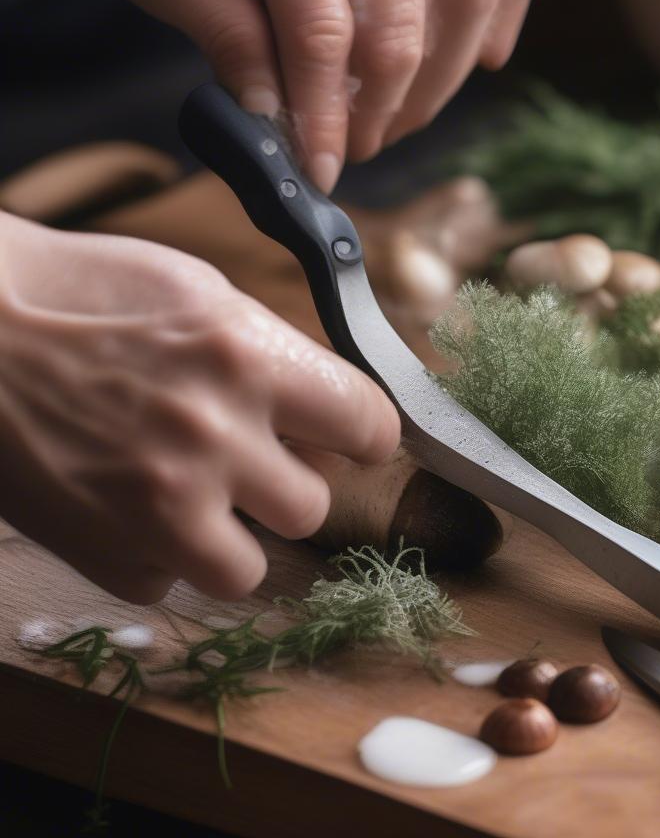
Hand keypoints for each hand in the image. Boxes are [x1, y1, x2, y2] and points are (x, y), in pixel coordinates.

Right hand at [0, 213, 399, 602]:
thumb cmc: (78, 294)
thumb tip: (323, 407)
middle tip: (248, 459)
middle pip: (312, 506)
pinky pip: (167, 580)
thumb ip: (273, 354)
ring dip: (231, 536)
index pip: (368, 425)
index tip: (351, 440)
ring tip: (193, 494)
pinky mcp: (106, 555)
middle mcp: (213, 437)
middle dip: (286, 484)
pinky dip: (156, 553)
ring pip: (251, 568)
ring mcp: (159, 508)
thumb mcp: (199, 293)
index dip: (363, 435)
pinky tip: (126, 505)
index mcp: (247, 357)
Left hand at [4, 0, 536, 189]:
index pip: (320, 29)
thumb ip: (218, 28)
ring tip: (399, 116)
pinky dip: (498, 15)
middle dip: (378, 109)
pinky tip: (478, 58)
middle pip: (400, 20)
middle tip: (352, 148)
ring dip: (440, 78)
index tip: (320, 171)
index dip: (324, 117)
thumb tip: (281, 117)